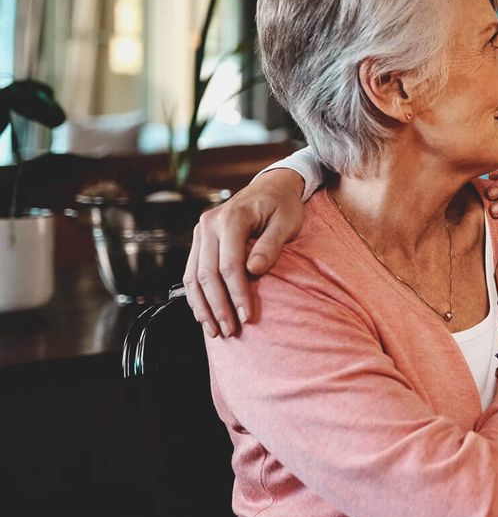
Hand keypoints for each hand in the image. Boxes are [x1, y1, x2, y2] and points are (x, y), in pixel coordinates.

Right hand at [183, 168, 305, 337]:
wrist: (272, 186)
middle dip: (219, 306)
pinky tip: (205, 314)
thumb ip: (270, 245)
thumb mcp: (286, 222)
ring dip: (203, 306)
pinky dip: (197, 296)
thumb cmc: (283, 204)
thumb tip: (254, 271)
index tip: (247, 315)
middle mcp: (209, 224)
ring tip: (216, 330)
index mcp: (231, 217)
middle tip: (231, 331)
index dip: (237, 293)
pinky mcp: (200, 241)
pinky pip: (192, 272)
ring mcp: (201, 232)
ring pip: (193, 276)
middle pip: (207, 274)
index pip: (229, 264)